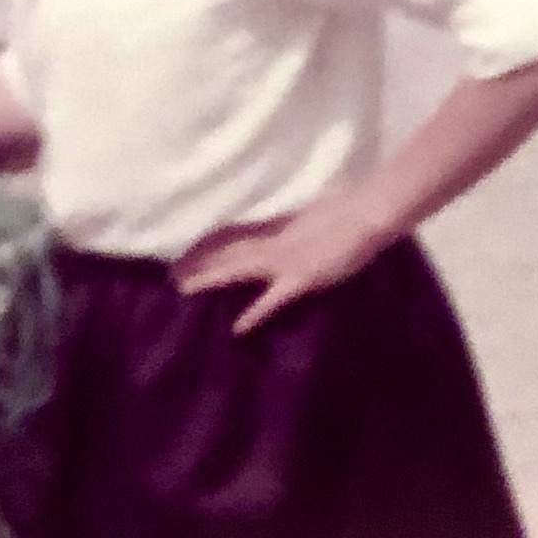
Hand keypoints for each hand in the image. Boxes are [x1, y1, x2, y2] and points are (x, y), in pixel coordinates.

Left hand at [174, 188, 394, 335]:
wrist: (368, 215)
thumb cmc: (349, 208)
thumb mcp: (315, 212)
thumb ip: (294, 220)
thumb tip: (281, 222)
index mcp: (277, 227)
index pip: (235, 234)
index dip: (210, 241)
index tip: (185, 248)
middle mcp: (273, 243)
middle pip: (227, 252)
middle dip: (200, 262)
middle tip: (169, 272)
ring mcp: (283, 262)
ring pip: (238, 271)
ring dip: (212, 280)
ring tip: (183, 289)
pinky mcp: (299, 280)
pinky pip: (272, 300)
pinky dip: (255, 314)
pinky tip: (237, 329)